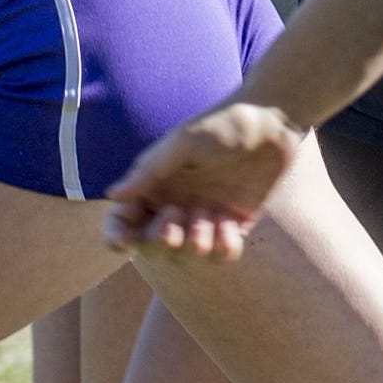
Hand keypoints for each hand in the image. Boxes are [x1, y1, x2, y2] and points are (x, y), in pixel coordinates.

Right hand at [101, 102, 304, 259]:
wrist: (271, 125)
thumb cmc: (221, 125)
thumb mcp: (181, 144)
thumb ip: (147, 173)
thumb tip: (112, 195)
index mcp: (154, 186)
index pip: (124, 222)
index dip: (118, 238)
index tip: (126, 242)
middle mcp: (174, 206)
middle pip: (152, 247)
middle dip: (161, 240)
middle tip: (177, 213)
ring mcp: (203, 219)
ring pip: (186, 256)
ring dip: (195, 244)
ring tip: (211, 216)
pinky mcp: (232, 226)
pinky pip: (219, 255)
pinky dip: (223, 247)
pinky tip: (231, 223)